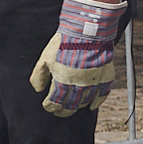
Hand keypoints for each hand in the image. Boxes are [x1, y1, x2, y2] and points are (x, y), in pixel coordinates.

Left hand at [30, 0, 128, 116]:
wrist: (86, 31)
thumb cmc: (63, 43)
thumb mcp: (44, 58)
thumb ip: (38, 75)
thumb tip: (37, 89)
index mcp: (62, 81)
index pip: (55, 102)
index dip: (50, 107)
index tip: (48, 107)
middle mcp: (79, 85)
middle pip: (70, 106)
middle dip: (62, 111)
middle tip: (58, 112)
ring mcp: (93, 82)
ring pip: (85, 102)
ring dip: (77, 107)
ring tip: (72, 107)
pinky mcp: (105, 77)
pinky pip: (102, 95)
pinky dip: (96, 103)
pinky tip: (91, 106)